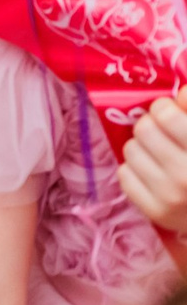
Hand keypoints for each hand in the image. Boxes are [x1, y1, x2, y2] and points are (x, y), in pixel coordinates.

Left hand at [119, 91, 186, 233]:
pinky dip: (135, 170)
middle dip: (151, 125)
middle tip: (162, 132)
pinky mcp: (156, 212)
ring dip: (142, 147)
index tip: (171, 112)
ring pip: (130, 149)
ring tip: (159, 153)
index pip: (166, 114)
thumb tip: (179, 93)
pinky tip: (153, 173)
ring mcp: (172, 196)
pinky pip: (124, 174)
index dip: (165, 108)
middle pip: (144, 129)